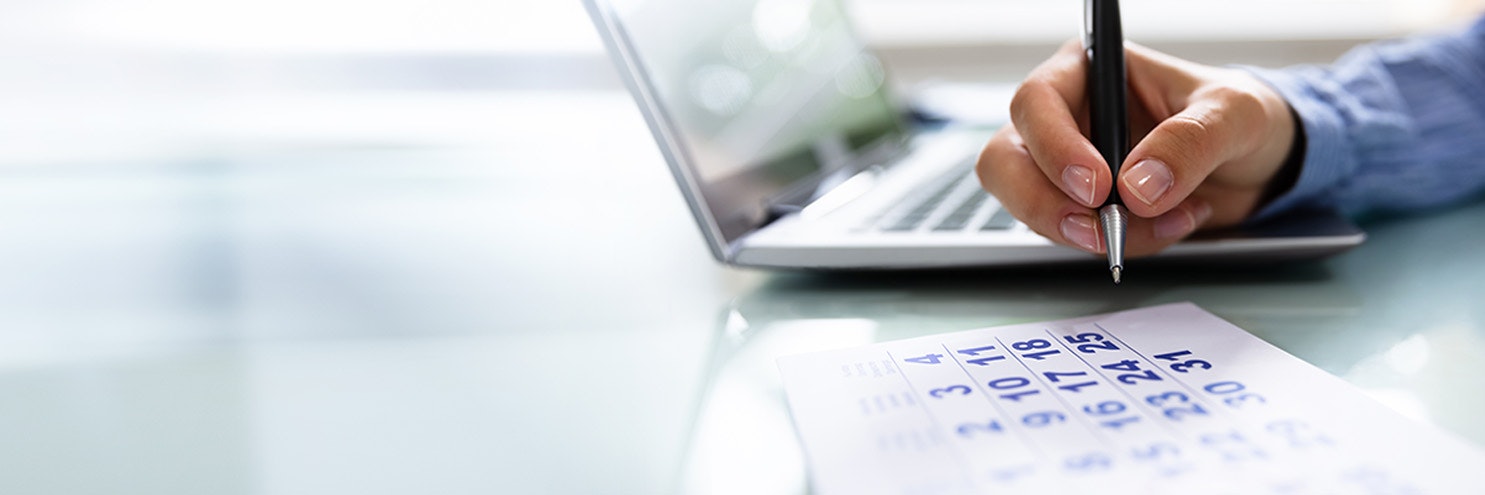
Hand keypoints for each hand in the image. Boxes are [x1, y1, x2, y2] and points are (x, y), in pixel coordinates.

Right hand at [976, 41, 1296, 256]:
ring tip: (1163, 225)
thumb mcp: (1234, 115)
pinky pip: (1068, 236)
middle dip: (1043, 204)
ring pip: (1027, 206)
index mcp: (1088, 71)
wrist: (1258, 165)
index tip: (1098, 187)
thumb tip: (1137, 187)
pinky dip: (1117, 244)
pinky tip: (1167, 227)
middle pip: (1005, 160)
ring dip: (1089, 232)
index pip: (1037, 102)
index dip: (1055, 147)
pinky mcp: (1076, 207)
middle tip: (1096, 232)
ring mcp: (1062, 166)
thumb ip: (1190, 142)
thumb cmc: (1239, 118)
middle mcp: (1064, 117)